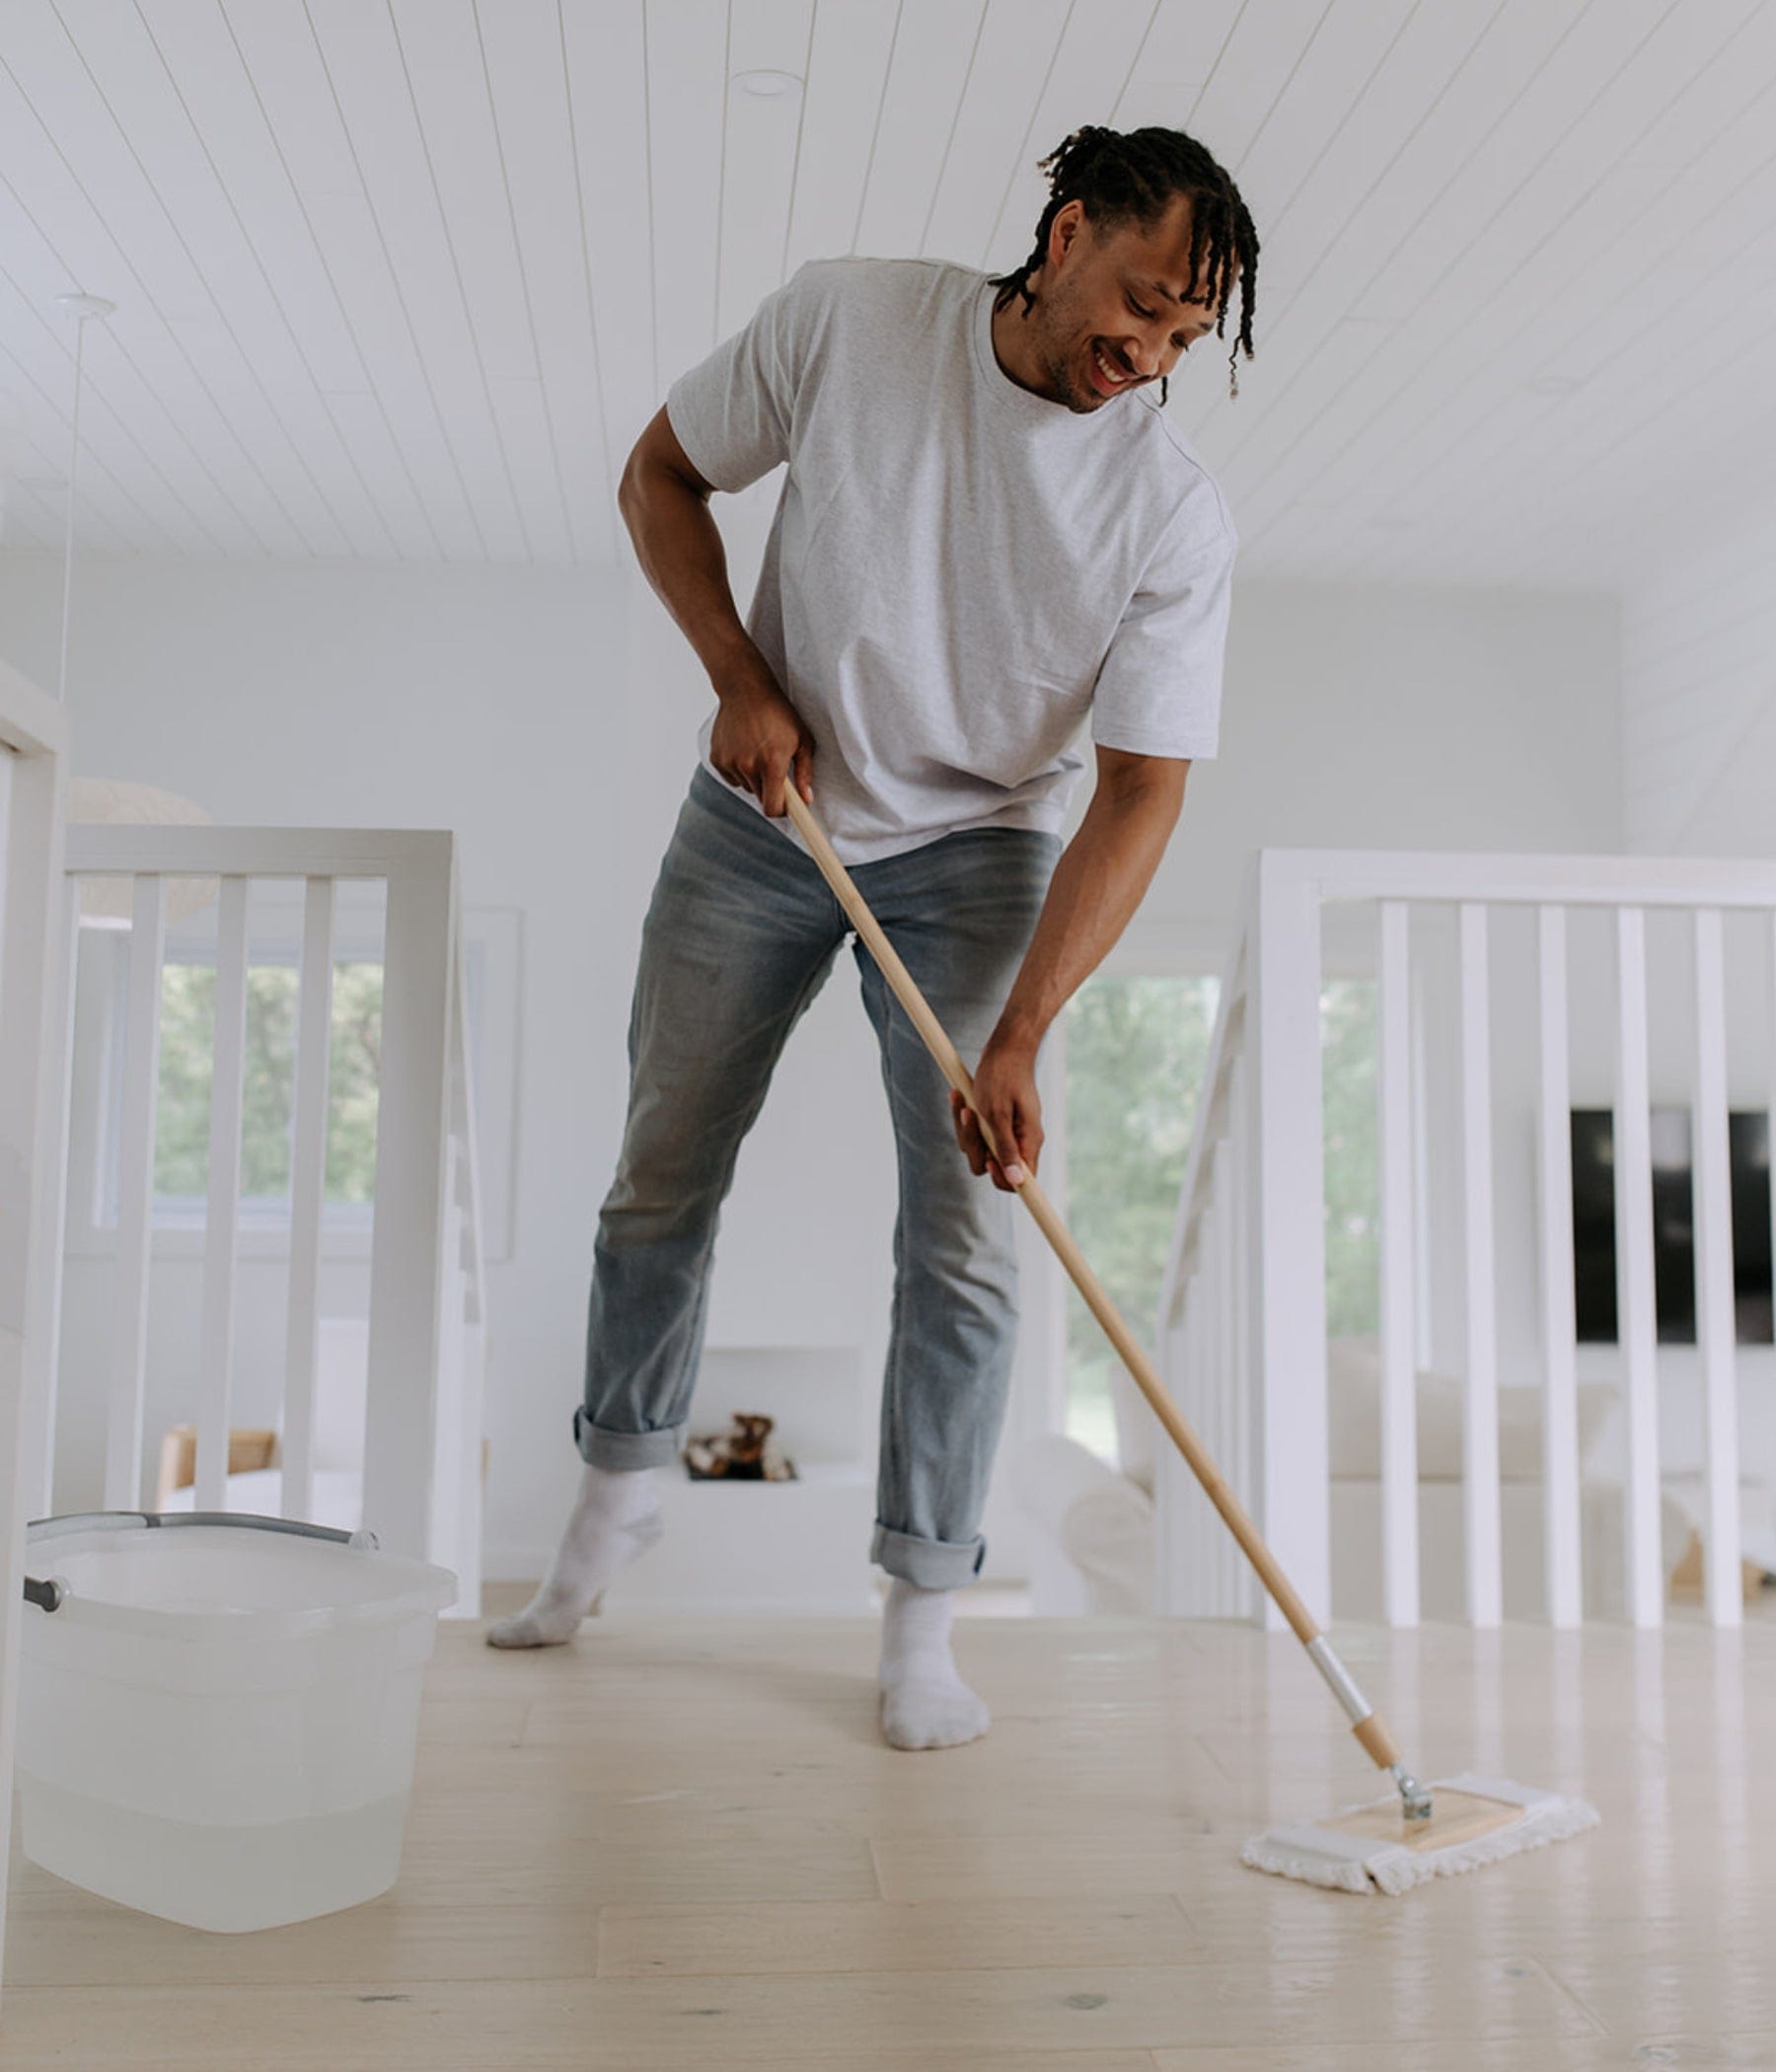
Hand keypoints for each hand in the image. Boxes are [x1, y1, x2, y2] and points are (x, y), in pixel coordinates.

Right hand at [709, 664, 814, 816]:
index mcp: (771, 764)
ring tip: (758, 752)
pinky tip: (744, 749)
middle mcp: (748, 766)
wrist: (745, 690)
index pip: (772, 808)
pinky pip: (731, 777)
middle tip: (775, 768)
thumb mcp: (802, 739)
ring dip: (754, 778)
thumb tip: (807, 799)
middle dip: (769, 789)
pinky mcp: (717, 758)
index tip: (786, 805)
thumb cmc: (779, 713)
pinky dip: (739, 770)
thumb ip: (805, 772)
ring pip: (746, 786)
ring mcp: (730, 762)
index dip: (780, 810)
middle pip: (760, 797)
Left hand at [949, 1036, 1041, 1191]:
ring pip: (980, 1148)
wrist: (1005, 1046)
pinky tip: (958, 1097)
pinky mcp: (996, 1120)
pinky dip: (964, 1118)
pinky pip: (976, 1132)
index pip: (1021, 1180)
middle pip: (993, 1165)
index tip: (988, 1161)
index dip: (1002, 1179)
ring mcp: (1008, 1130)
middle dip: (974, 1146)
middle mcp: (1020, 1139)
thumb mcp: (998, 1114)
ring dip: (965, 1128)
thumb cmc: (1002, 1076)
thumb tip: (1017, 1181)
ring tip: (962, 1102)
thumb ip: (1006, 1149)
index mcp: (1028, 1140)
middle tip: (969, 1118)